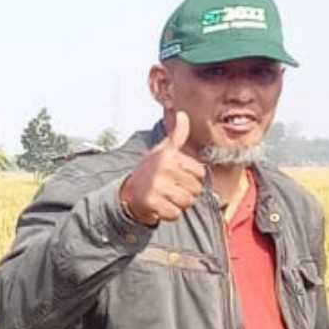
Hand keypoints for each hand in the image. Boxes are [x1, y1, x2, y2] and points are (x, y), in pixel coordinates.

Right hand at [118, 111, 205, 227]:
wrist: (128, 192)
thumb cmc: (150, 170)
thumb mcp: (163, 150)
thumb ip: (177, 135)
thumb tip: (182, 114)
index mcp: (168, 156)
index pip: (200, 172)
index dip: (192, 177)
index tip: (178, 175)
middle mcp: (162, 169)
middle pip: (196, 189)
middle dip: (186, 192)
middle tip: (170, 188)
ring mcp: (156, 186)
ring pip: (187, 202)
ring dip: (179, 204)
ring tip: (166, 197)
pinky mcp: (151, 202)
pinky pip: (175, 214)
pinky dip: (169, 214)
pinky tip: (160, 206)